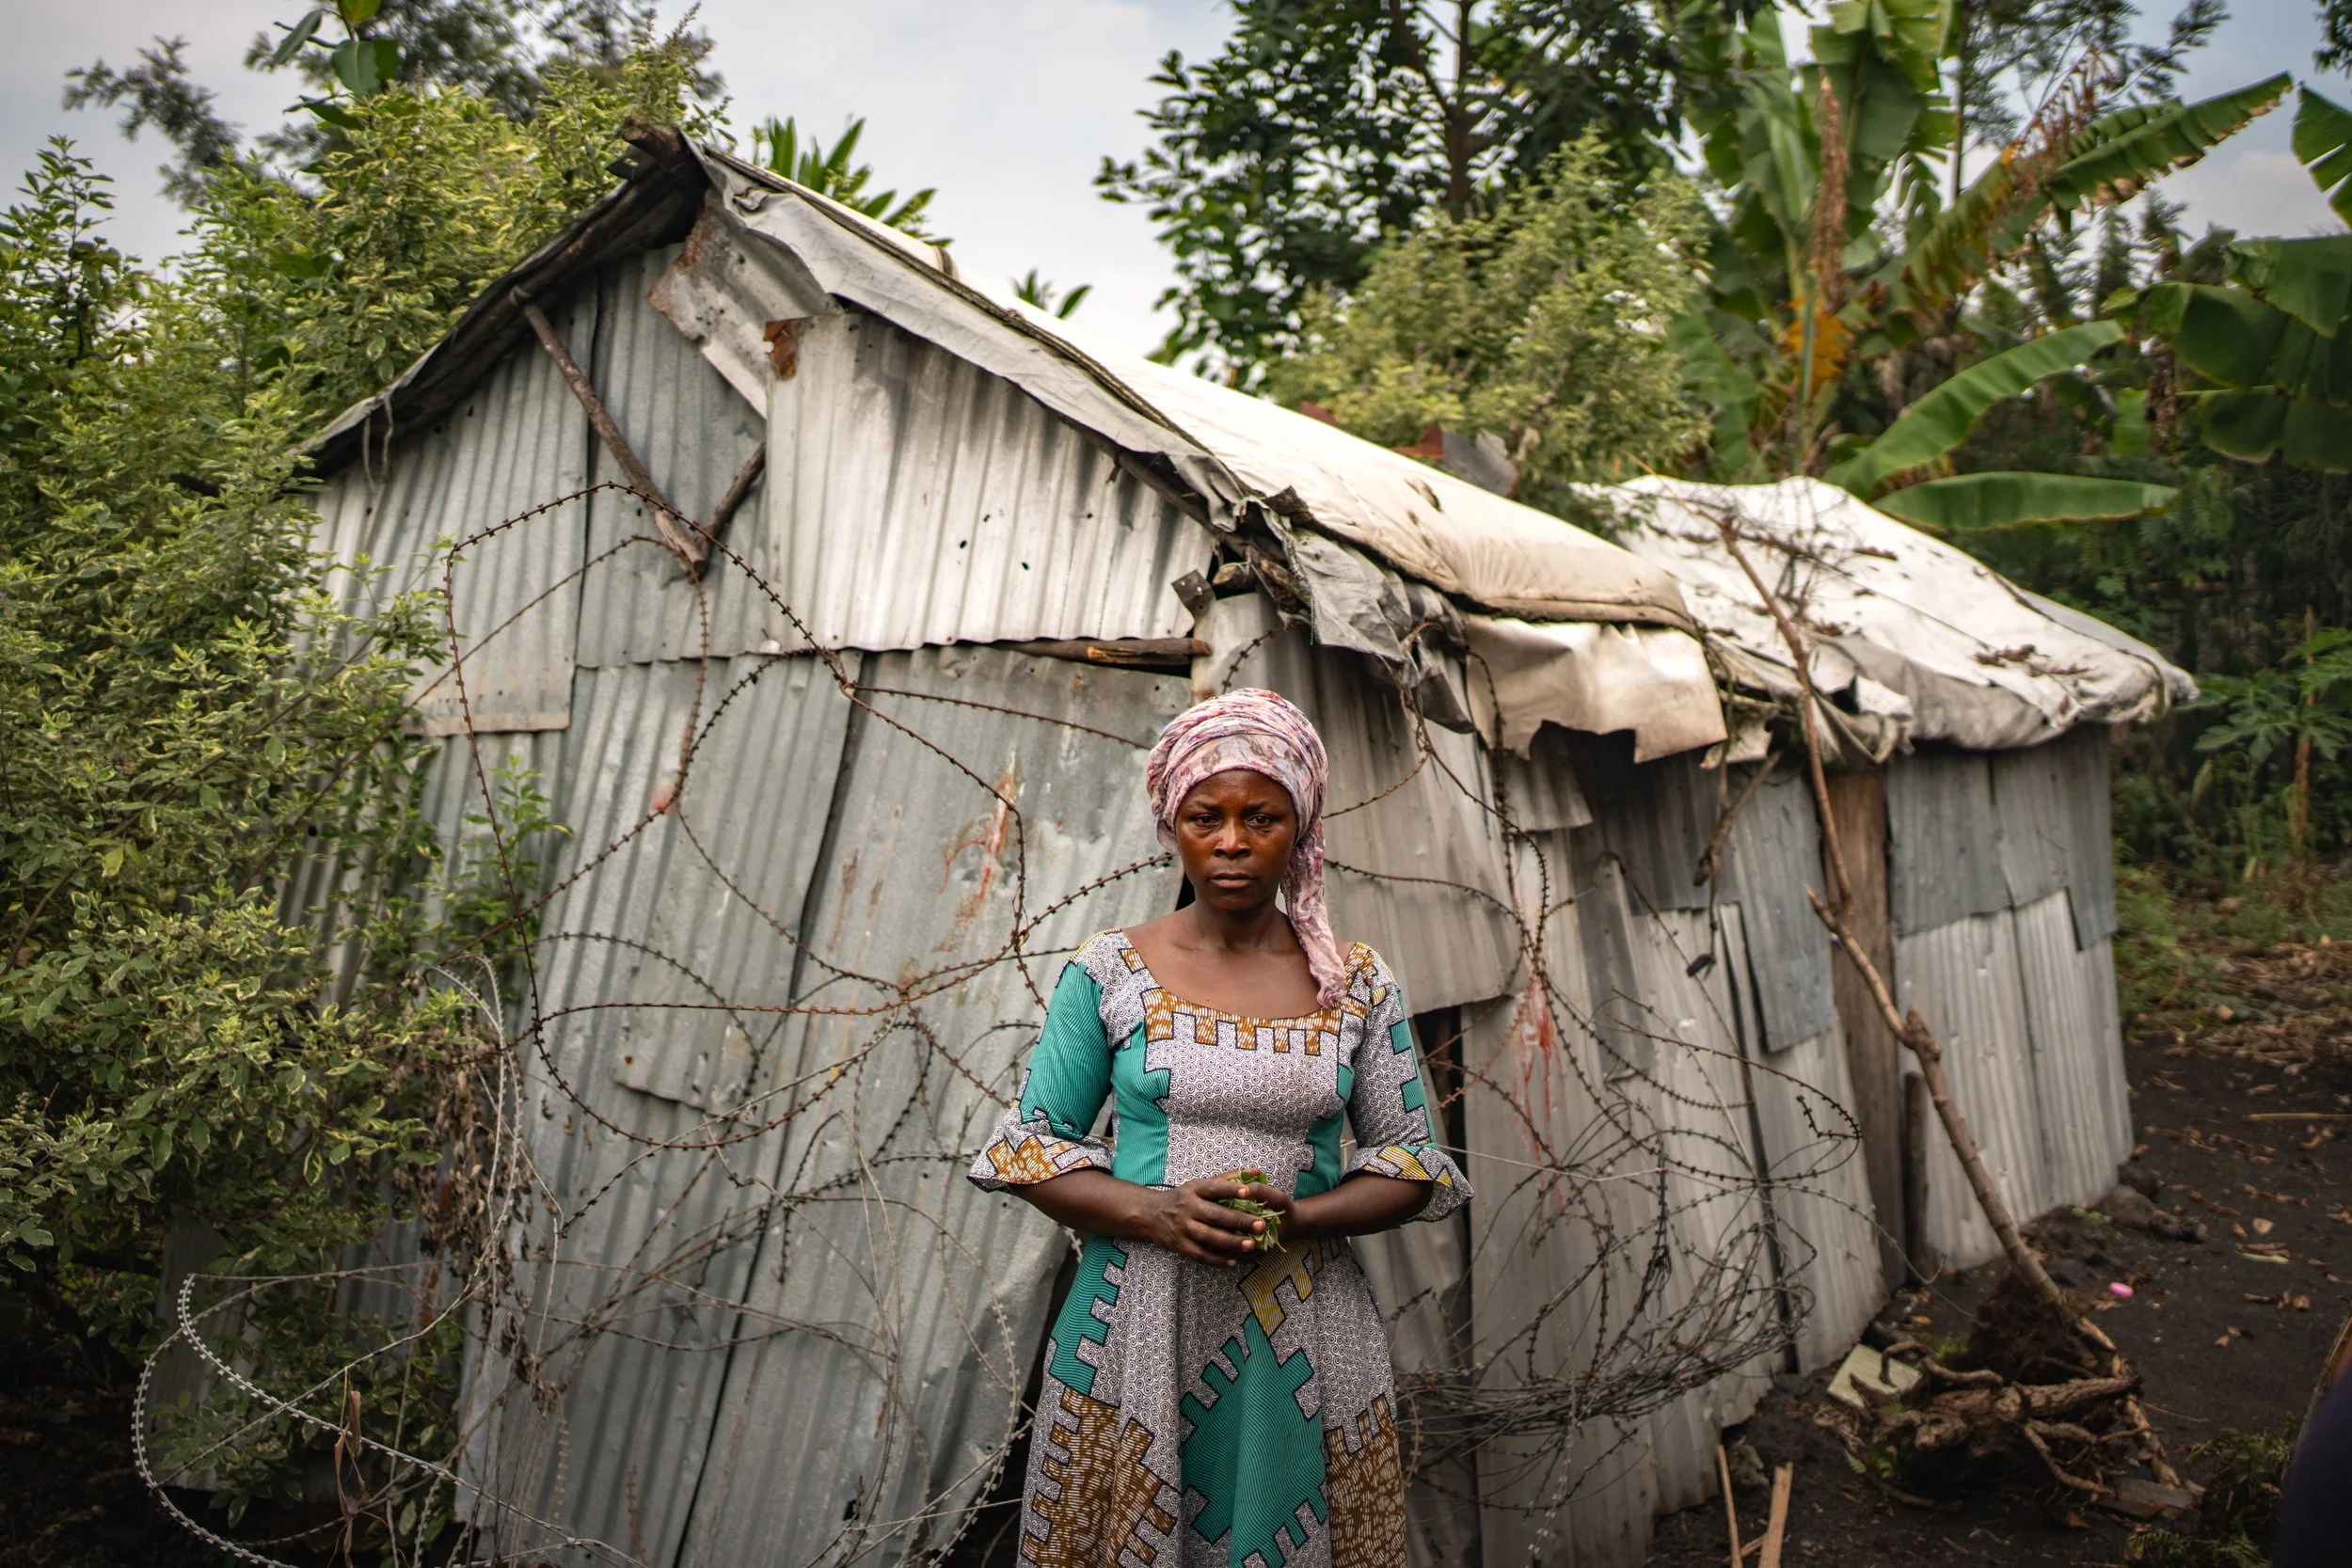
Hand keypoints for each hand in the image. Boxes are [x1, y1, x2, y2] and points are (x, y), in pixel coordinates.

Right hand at [1138, 1175, 1283, 1266]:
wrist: (1150, 1214)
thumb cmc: (1182, 1198)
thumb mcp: (1199, 1185)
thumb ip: (1228, 1179)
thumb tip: (1257, 1172)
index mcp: (1194, 1190)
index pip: (1214, 1187)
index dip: (1231, 1189)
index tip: (1249, 1191)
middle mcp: (1188, 1208)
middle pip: (1215, 1215)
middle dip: (1239, 1221)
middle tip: (1261, 1225)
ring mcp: (1183, 1228)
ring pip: (1209, 1237)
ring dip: (1231, 1242)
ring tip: (1251, 1245)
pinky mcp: (1180, 1245)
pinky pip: (1200, 1255)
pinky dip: (1217, 1259)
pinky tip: (1234, 1261)